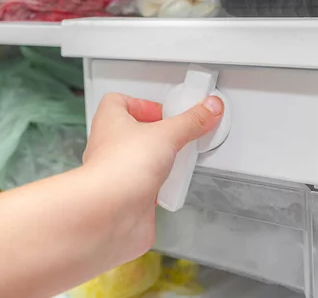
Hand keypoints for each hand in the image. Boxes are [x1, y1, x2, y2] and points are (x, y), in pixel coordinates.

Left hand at [82, 92, 223, 261]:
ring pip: (142, 162)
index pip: (119, 102)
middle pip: (134, 133)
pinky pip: (147, 189)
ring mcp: (117, 174)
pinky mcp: (127, 198)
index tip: (165, 111)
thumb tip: (209, 108)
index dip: (142, 103)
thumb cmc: (118, 169)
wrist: (108, 214)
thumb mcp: (167, 134)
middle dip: (158, 136)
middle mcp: (109, 147)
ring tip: (178, 162)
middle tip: (177, 135)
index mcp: (110, 122)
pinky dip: (162, 189)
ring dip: (161, 163)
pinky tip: (172, 188)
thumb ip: (191, 121)